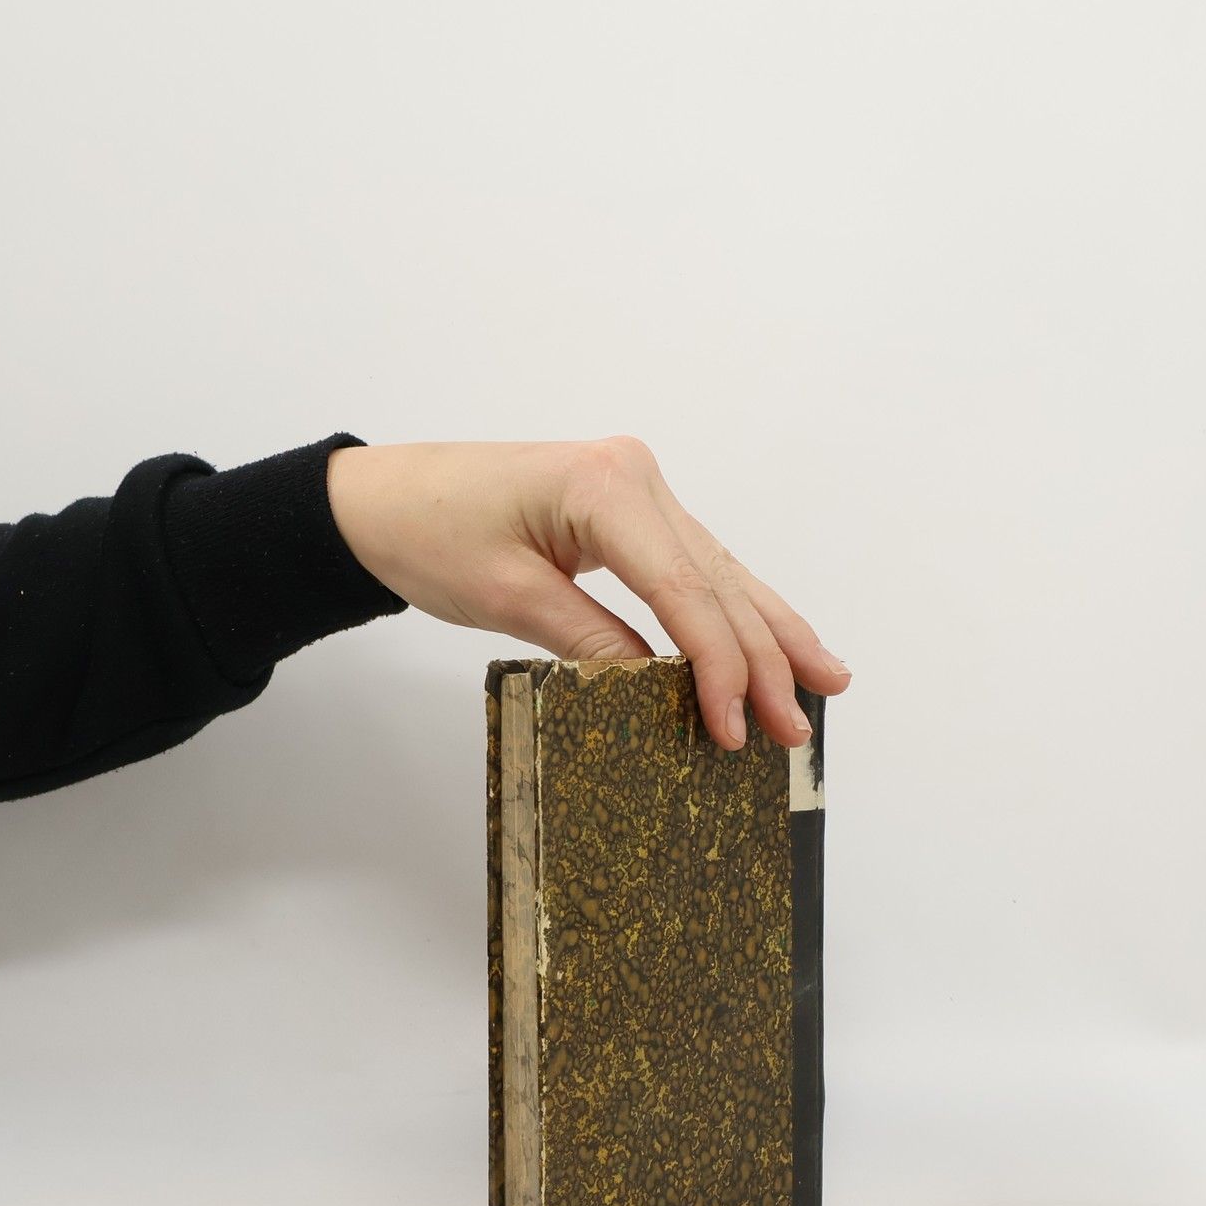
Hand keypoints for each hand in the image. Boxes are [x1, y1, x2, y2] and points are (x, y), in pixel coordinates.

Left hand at [325, 436, 849, 750]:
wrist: (379, 500)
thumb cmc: (428, 534)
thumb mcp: (507, 598)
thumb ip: (591, 642)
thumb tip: (662, 693)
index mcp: (605, 486)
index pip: (683, 590)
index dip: (717, 666)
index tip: (736, 729)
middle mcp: (635, 477)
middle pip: (717, 581)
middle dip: (763, 659)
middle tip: (797, 727)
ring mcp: (638, 489)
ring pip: (721, 572)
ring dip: (770, 632)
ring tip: (827, 680)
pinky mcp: (629, 510)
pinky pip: (695, 567)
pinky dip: (733, 610)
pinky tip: (777, 641)